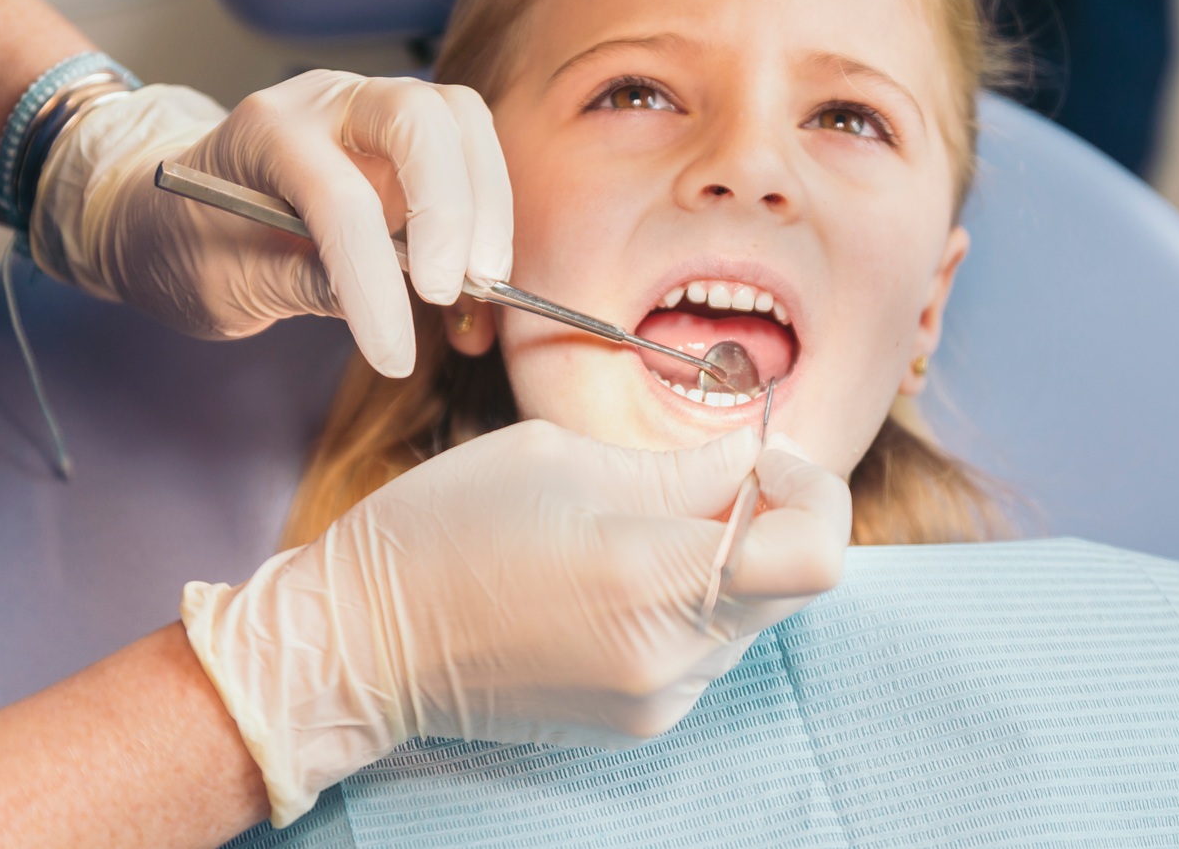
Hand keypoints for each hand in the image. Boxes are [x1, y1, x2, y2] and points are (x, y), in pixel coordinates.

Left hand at [30, 72, 511, 376]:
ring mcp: (372, 114)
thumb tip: (384, 304)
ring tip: (480, 285)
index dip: (372, 279)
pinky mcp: (406, 144)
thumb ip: (299, 285)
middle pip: (419, 118)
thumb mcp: (220, 284)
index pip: (337, 197)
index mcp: (264, 132)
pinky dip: (487, 213)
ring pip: (460, 122)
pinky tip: (476, 283)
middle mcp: (327, 103)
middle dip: (451, 207)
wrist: (169, 212)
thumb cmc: (185, 244)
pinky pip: (468, 156)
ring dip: (485, 203)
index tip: (393, 354)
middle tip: (452, 289)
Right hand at [180, 421, 852, 827]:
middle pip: (795, 583)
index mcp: (648, 577)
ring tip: (638, 524)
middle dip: (772, 515)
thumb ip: (679, 466)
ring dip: (729, 558)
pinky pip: (709, 648)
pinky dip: (691, 599)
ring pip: (754, 614)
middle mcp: (669, 656)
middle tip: (701, 475)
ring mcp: (658, 701)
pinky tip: (617, 573)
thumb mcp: (560, 459)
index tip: (762, 456)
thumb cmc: (444, 530)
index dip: (813, 491)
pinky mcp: (642, 722)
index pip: (817, 555)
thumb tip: (757, 456)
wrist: (362, 646)